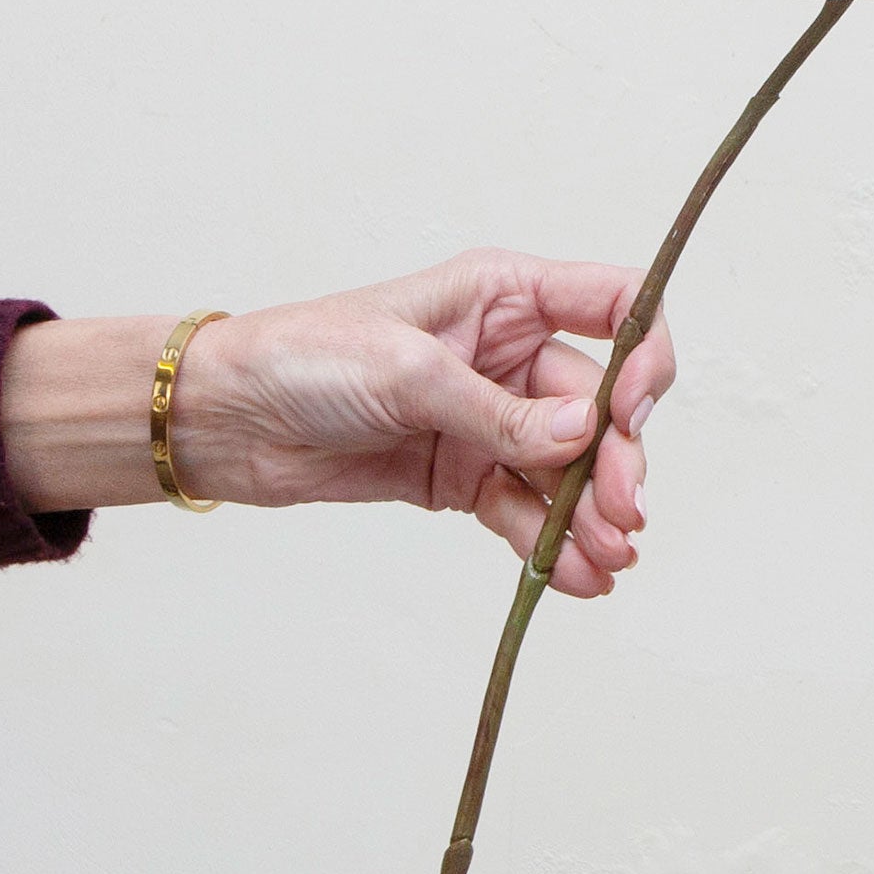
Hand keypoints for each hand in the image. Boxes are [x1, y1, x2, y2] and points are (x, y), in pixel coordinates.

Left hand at [1, 250, 674, 598]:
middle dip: (616, 463)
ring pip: (568, 470)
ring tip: (607, 561)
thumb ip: (502, 411)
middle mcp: (509, 354)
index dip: (645, 355)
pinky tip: (578, 578)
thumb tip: (586, 435)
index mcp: (506, 295)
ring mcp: (491, 421)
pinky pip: (527, 512)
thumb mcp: (408, 372)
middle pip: (601, 406)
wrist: (228, 419)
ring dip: (592, 517)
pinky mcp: (465, 477)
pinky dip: (554, 545)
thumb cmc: (305, 358)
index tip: (633, 412)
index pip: (617, 305)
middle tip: (621, 515)